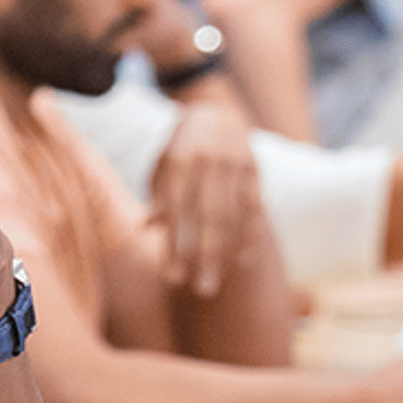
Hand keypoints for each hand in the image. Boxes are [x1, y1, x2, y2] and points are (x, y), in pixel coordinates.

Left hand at [146, 100, 263, 299]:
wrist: (215, 111)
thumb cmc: (180, 148)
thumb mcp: (161, 166)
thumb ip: (158, 195)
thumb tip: (148, 228)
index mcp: (180, 161)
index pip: (177, 212)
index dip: (175, 246)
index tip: (172, 278)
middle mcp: (209, 162)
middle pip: (209, 219)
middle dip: (205, 257)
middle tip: (202, 291)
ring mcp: (235, 165)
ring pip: (234, 216)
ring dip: (227, 253)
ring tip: (217, 281)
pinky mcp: (254, 168)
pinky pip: (255, 206)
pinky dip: (251, 234)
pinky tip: (244, 259)